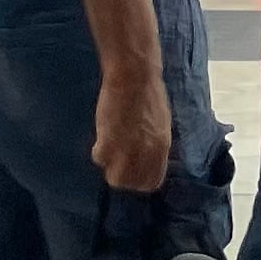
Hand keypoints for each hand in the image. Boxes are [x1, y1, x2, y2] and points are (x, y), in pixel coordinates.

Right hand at [93, 69, 172, 196]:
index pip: (152, 181)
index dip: (139, 179)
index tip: (132, 169)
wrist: (134, 76)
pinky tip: (103, 134)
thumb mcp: (160, 124)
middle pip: (131, 183)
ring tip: (109, 146)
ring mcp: (127, 150)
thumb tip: (143, 158)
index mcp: (162, 147)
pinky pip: (99, 158)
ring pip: (114, 176)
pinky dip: (98, 148)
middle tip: (116, 157)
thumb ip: (152, 145)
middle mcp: (146, 154)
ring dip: (109, 164)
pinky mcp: (108, 142)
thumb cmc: (149, 94)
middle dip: (122, 173)